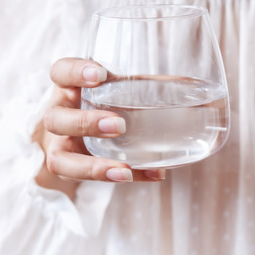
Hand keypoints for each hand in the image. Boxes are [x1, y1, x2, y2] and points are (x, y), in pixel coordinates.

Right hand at [34, 58, 164, 191]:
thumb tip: (199, 94)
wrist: (81, 136)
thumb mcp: (120, 90)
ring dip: (92, 166)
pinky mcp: (73, 171)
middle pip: (55, 119)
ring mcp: (60, 147)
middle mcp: (59, 116)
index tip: (101, 75)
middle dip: (85, 123)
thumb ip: (149, 88)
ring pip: (60, 160)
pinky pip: (90, 182)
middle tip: (118, 125)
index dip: (75, 72)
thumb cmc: (106, 104)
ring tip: (124, 169)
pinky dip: (124, 177)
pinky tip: (152, 175)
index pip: (60, 72)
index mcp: (69, 88)